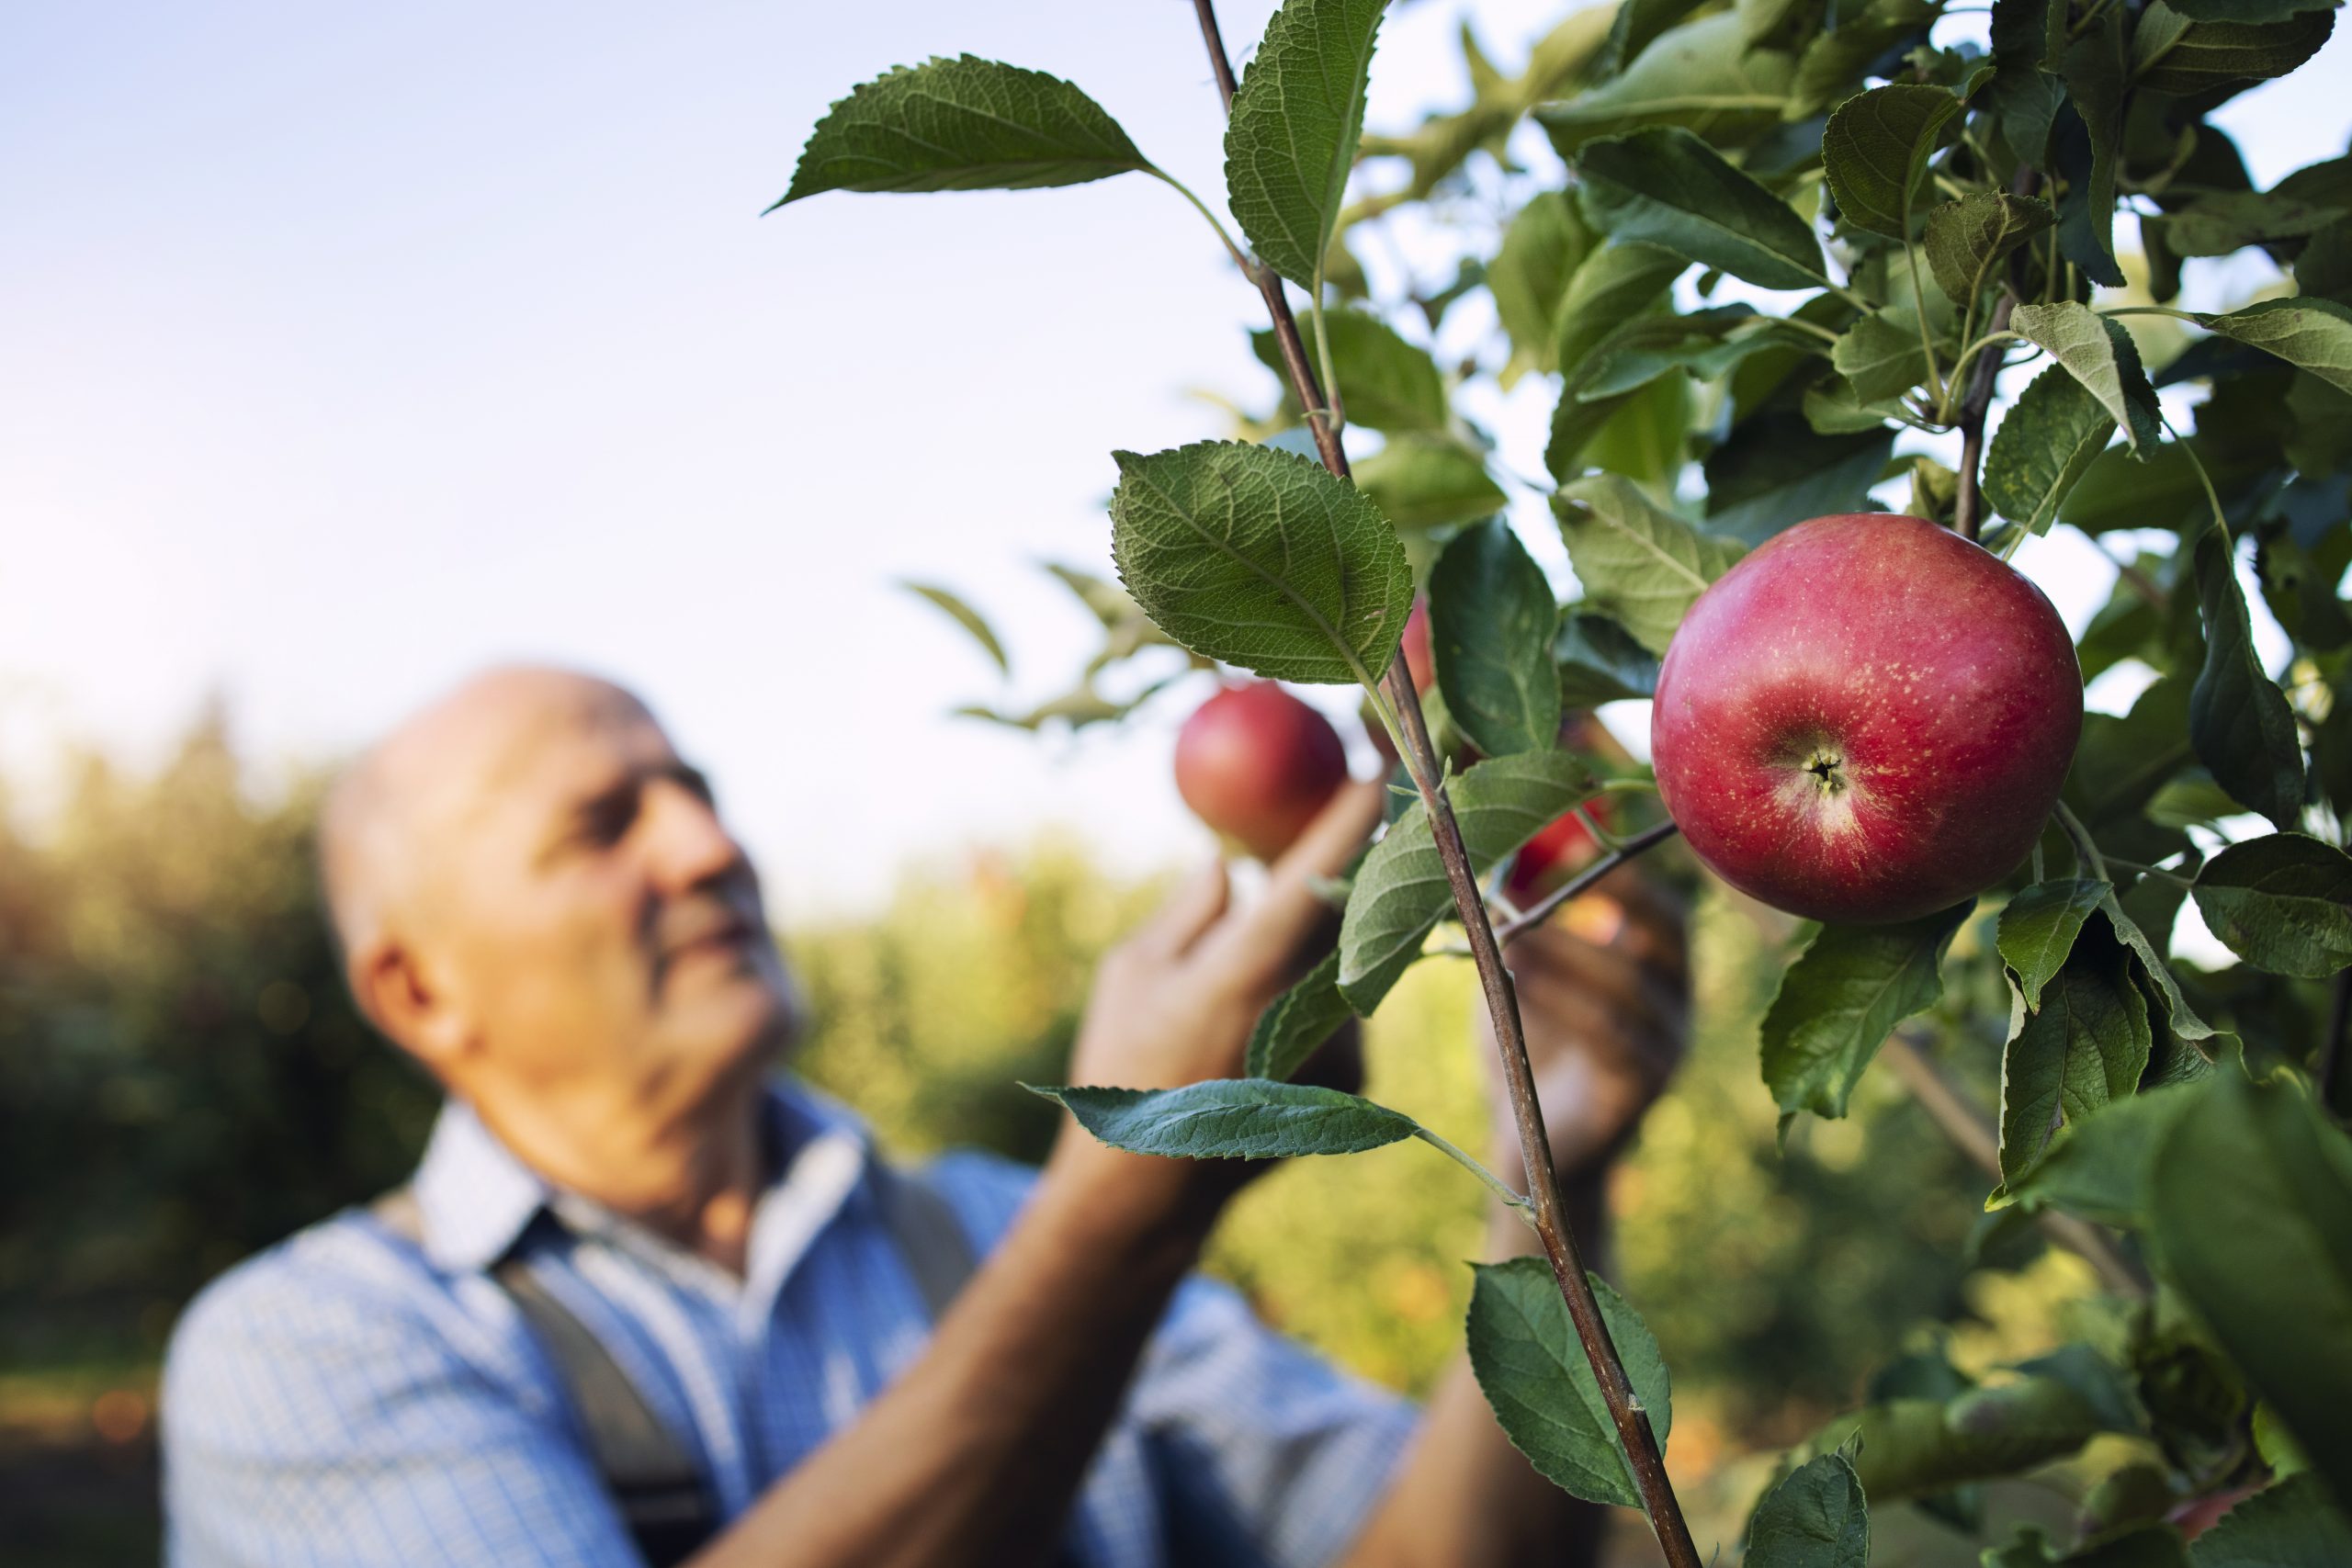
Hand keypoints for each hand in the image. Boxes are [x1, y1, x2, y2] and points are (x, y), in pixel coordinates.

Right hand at [1054, 779, 1384, 1213]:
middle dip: (1347, 861)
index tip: (1377, 761)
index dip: (1353, 810)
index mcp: (1249, 968)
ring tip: (1251, 978)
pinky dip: (1316, 993)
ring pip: (1346, 956)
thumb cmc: (1125, 1065)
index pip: (1317, 871)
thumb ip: (1191, 910)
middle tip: (1334, 817)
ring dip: (1318, 941)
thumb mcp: (1132, 972)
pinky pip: (1345, 1003)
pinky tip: (1262, 1032)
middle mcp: (1309, 1004)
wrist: (1153, 1188)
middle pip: (1351, 904)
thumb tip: (1231, 863)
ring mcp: (1341, 1044)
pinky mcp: (1358, 1076)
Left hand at [1479, 866, 1688, 1185]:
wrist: (1526, 1140)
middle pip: (1665, 938)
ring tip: (1511, 937)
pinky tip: (1518, 985)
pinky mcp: (1641, 1089)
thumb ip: (1520, 923)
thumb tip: (1494, 857)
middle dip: (1607, 904)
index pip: (1668, 911)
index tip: (1575, 853)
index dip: (1631, 878)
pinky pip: (1612, 1037)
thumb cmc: (1526, 1044)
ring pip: (1626, 987)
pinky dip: (1562, 1004)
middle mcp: (1675, 1004)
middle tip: (1546, 887)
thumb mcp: (1522, 975)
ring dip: (1565, 955)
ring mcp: (1665, 1048)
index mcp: (1657, 969)